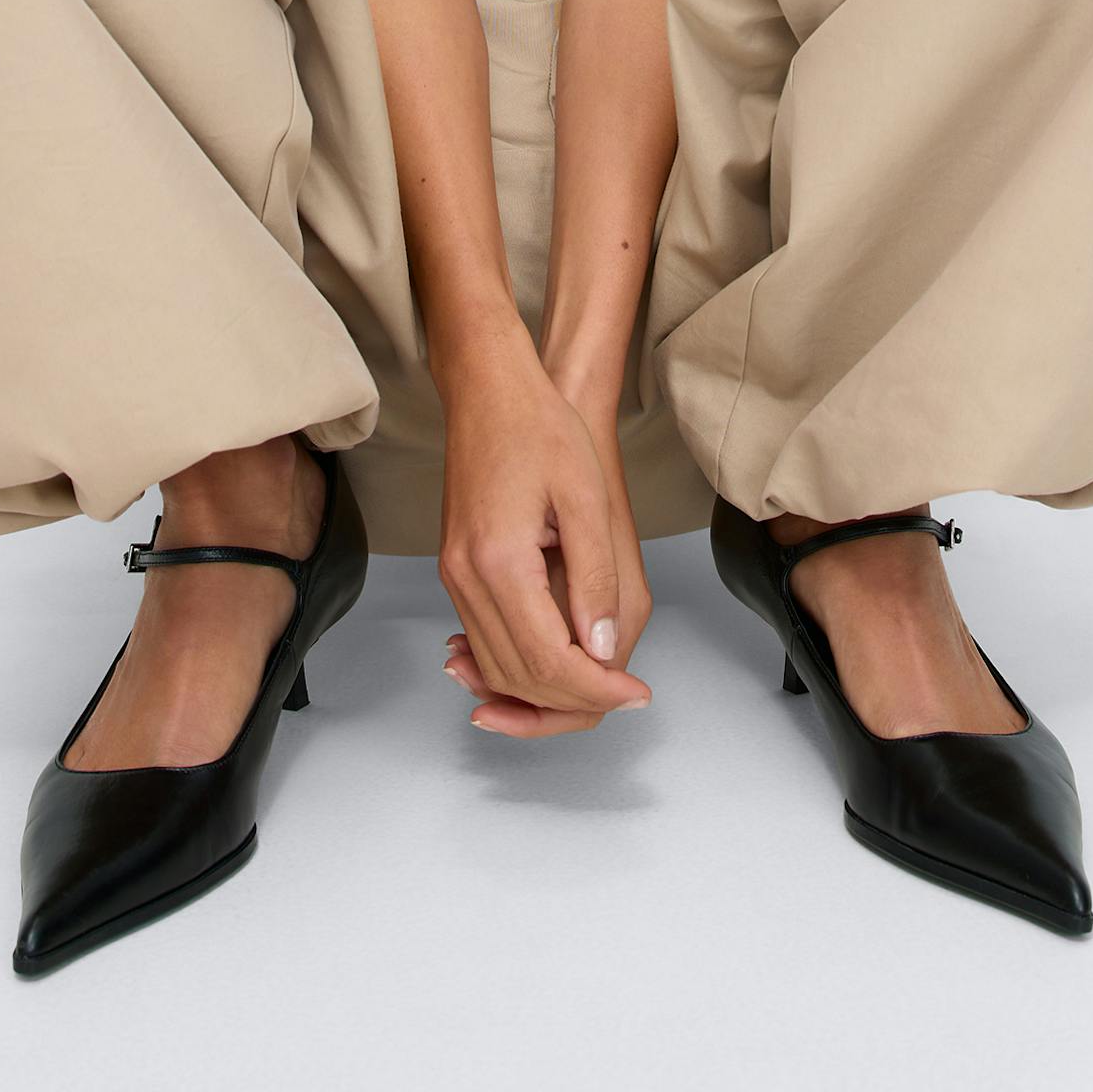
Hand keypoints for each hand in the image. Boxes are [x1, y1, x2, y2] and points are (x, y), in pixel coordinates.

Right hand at [435, 325, 652, 738]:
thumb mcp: (585, 498)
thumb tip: (601, 650)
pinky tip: (556, 665)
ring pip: (495, 666)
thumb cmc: (540, 428)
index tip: (637, 694)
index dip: (597, 691)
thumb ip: (595, 579)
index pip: (548, 661)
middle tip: (627, 696)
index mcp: (499, 562)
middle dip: (575, 700)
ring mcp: (455, 575)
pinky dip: (519, 665)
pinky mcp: (456, 569)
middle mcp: (467, 578)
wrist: (489, 390)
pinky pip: (484, 639)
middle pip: (518, 675)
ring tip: (599, 689)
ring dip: (545, 691)